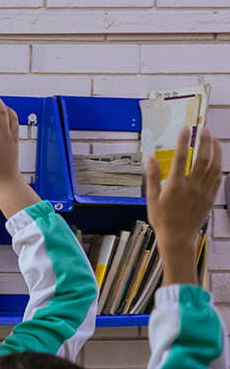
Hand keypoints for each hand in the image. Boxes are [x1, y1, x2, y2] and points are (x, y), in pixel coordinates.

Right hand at [146, 128, 222, 287]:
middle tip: (205, 130)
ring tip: (215, 141)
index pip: (180, 158)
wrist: (178, 238)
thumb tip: (151, 159)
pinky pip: (218, 179)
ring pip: (214, 167)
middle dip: (204, 142)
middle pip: (202, 159)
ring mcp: (203, 192)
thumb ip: (152, 177)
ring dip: (216, 152)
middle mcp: (192, 187)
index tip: (185, 130)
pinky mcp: (210, 198)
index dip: (183, 142)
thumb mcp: (152, 199)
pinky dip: (219, 166)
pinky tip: (218, 160)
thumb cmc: (163, 221)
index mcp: (175, 187)